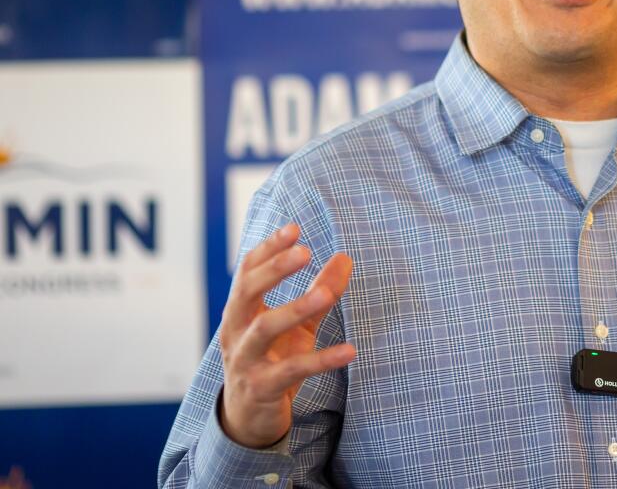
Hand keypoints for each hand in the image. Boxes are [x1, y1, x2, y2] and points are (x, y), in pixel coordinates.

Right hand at [218, 223, 355, 448]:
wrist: (249, 419)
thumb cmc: (273, 361)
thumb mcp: (299, 324)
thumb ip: (320, 291)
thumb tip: (346, 257)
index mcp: (241, 312)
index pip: (247, 272)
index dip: (269, 249)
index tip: (295, 228)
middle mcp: (236, 332)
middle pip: (246, 293)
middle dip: (274, 270)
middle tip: (305, 252)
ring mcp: (245, 361)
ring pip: (263, 329)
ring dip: (295, 308)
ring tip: (326, 294)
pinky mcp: (261, 388)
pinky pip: (291, 371)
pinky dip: (321, 360)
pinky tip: (349, 351)